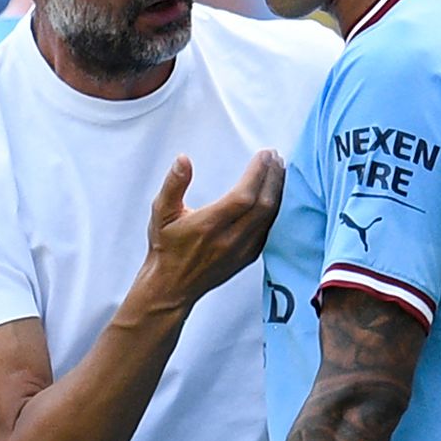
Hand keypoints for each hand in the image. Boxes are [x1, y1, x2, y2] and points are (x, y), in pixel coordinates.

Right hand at [141, 150, 284, 309]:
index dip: (258, 173)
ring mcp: (241, 250)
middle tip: (275, 157)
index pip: (243, 196)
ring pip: (270, 218)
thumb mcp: (161, 212)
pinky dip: (276, 209)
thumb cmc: (166, 247)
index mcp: (208, 225)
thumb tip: (184, 159)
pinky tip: (276, 195)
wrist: (172, 286)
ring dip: (278, 191)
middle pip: (263, 205)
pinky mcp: (248, 257)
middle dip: (273, 178)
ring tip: (280, 170)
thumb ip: (173, 184)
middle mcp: (229, 240)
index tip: (264, 154)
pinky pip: (269, 230)